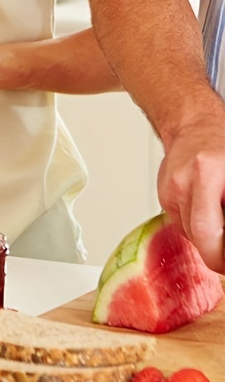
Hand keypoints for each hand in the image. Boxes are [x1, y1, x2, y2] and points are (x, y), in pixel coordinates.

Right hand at [157, 113, 224, 273]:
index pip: (207, 231)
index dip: (218, 256)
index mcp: (204, 174)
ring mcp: (169, 189)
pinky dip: (197, 223)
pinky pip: (182, 222)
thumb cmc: (221, 145)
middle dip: (214, 254)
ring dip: (206, 236)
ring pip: (188, 232)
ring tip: (219, 218)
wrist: (194, 125)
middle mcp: (182, 183)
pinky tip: (207, 209)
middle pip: (196, 236)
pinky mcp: (163, 195)